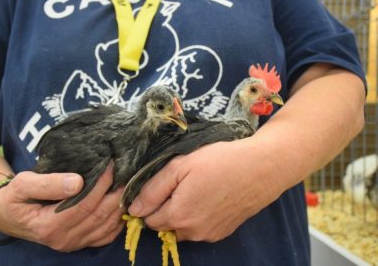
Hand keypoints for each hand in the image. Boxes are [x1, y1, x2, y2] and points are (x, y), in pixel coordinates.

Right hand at [0, 162, 124, 251]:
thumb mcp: (22, 184)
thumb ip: (48, 183)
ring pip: (107, 226)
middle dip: (116, 192)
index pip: (85, 204)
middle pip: (100, 215)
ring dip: (120, 204)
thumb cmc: (15, 197)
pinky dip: (118, 219)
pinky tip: (121, 202)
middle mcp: (63, 239)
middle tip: (125, 172)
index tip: (111, 165)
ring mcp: (73, 244)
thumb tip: (77, 181)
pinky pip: (107, 235)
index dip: (101, 184)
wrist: (8, 215)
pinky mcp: (80, 243)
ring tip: (126, 183)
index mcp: (48, 226)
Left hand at [128, 140, 282, 241]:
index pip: (148, 219)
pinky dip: (198, 217)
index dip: (149, 203)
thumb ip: (153, 190)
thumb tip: (134, 210)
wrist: (262, 168)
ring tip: (195, 189)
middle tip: (179, 184)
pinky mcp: (223, 232)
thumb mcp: (180, 166)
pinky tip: (209, 197)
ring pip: (182, 229)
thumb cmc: (220, 161)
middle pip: (164, 226)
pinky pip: (199, 229)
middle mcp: (192, 232)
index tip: (158, 187)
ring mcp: (209, 234)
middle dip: (164, 208)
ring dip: (181, 214)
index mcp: (178, 216)